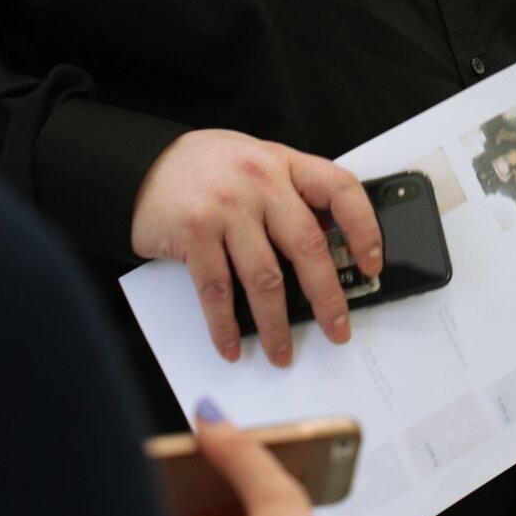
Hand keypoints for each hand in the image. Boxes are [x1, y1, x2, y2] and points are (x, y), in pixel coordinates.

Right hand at [131, 130, 381, 363]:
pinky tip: (231, 345)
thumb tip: (328, 247)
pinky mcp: (194, 233)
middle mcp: (260, 181)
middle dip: (327, 296)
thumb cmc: (207, 168)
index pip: (340, 189)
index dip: (364, 227)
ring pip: (265, 277)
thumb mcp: (258, 163)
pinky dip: (225, 326)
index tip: (372, 263)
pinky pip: (217, 290)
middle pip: (308, 244)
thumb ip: (289, 194)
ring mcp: (227, 207)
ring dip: (276, 324)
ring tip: (282, 352)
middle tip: (337, 329)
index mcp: (284, 162)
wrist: (142, 165)